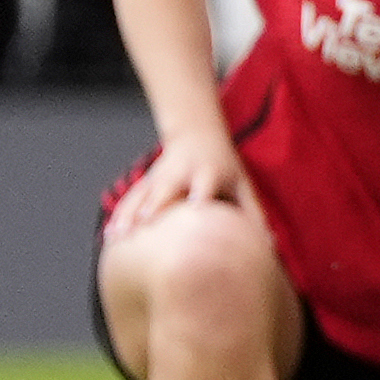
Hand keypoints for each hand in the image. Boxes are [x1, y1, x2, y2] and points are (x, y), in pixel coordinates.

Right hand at [110, 129, 255, 237]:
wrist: (197, 135)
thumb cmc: (226, 166)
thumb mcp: (244, 184)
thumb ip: (254, 213)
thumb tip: (270, 245)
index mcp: (208, 175)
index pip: (204, 187)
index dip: (199, 196)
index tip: (195, 208)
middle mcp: (180, 175)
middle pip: (165, 190)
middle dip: (154, 206)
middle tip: (143, 226)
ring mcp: (159, 177)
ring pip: (140, 196)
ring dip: (128, 216)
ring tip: (118, 237)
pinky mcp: (145, 182)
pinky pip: (129, 200)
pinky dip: (118, 216)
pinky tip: (109, 236)